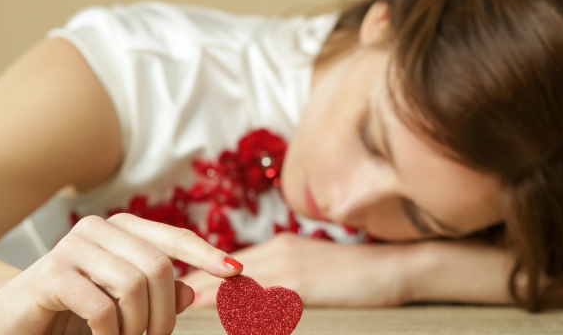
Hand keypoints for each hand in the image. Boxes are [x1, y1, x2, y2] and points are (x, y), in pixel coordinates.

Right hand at [0, 213, 241, 334]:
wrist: (15, 319)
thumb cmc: (76, 309)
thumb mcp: (126, 303)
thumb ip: (160, 293)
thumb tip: (194, 289)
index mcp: (124, 229)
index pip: (175, 239)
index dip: (207, 255)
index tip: (236, 273)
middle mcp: (101, 228)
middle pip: (159, 267)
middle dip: (164, 313)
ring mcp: (75, 246)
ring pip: (134, 285)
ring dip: (137, 326)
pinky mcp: (52, 273)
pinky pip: (102, 306)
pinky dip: (109, 332)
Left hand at [181, 232, 419, 306]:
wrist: (397, 265)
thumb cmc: (356, 271)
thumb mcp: (311, 267)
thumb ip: (281, 274)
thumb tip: (249, 293)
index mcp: (278, 247)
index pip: (226, 263)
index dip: (199, 277)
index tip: (173, 289)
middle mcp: (277, 252)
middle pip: (222, 272)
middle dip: (193, 287)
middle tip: (165, 302)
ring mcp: (289, 266)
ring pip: (234, 285)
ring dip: (205, 300)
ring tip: (176, 312)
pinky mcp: (302, 284)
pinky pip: (259, 299)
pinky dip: (235, 310)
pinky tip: (218, 316)